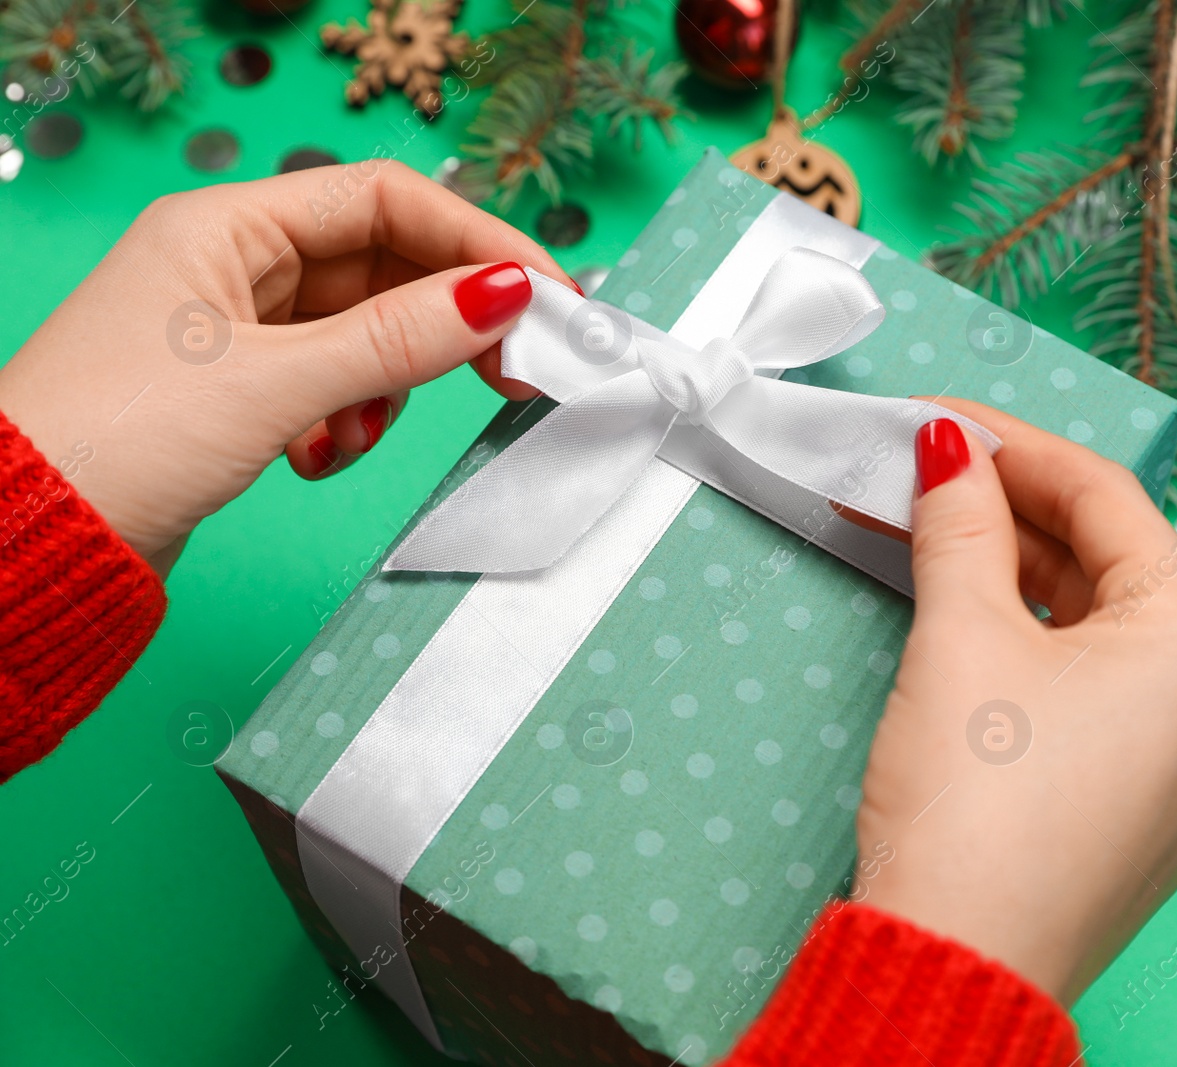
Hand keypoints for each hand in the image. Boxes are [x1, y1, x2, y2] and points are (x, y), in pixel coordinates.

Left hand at [0, 160, 567, 572]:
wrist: (27, 548)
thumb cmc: (115, 443)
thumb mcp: (274, 385)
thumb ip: (397, 339)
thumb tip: (504, 295)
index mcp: (224, 227)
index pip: (383, 200)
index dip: (474, 240)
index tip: (544, 293)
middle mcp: (232, 265)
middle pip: (382, 267)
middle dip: (443, 323)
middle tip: (509, 371)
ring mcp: (236, 329)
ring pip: (363, 333)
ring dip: (384, 387)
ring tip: (349, 439)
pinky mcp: (240, 390)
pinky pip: (334, 383)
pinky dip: (348, 420)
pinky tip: (316, 458)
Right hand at [856, 399, 1176, 1003]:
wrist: (959, 970)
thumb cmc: (976, 809)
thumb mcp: (961, 640)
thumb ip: (961, 526)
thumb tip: (949, 449)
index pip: (1107, 499)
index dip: (1014, 445)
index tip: (942, 419)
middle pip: (1108, 564)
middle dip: (1009, 512)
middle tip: (924, 471)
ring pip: (1100, 631)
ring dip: (1015, 577)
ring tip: (932, 532)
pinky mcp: (1143, 809)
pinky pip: (1097, 693)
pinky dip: (1034, 646)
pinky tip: (971, 615)